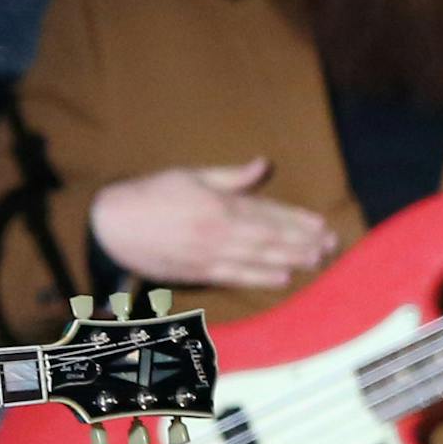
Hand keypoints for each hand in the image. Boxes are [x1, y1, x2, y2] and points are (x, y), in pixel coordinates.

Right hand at [89, 157, 335, 290]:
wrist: (113, 225)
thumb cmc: (150, 194)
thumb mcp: (189, 175)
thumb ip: (230, 176)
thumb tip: (263, 165)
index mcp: (217, 204)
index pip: (266, 213)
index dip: (296, 219)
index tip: (321, 224)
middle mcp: (218, 232)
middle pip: (270, 238)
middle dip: (302, 242)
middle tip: (330, 246)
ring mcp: (209, 255)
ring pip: (259, 259)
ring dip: (290, 260)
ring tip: (316, 260)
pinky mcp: (198, 272)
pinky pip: (236, 276)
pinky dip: (261, 278)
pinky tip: (283, 277)